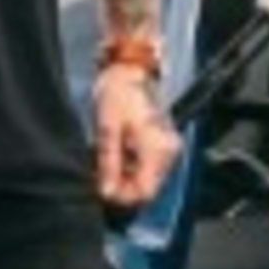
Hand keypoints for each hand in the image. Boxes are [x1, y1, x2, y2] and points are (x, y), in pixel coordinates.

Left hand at [91, 66, 180, 211]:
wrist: (129, 70)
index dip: (121, 197)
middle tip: (99, 173)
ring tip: (105, 160)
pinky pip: (147, 167)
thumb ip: (109, 163)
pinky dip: (130, 166)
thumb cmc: (117, 94)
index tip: (100, 189)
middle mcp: (169, 153)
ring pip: (146, 179)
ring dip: (124, 176)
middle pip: (146, 188)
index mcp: (157, 150)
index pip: (145, 193)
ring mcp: (168, 149)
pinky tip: (116, 153)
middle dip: (121, 186)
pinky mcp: (163, 144)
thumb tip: (107, 193)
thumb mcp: (107, 129)